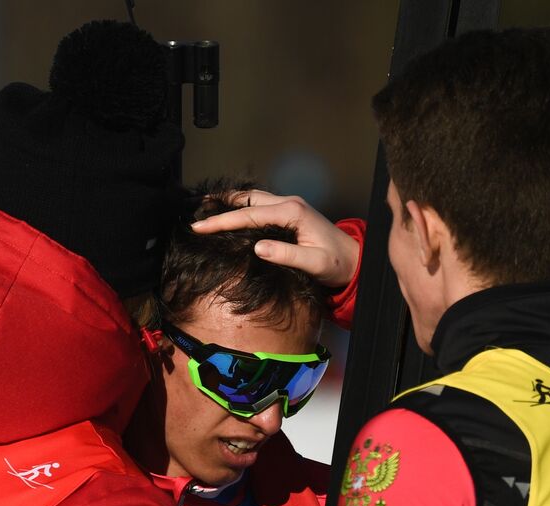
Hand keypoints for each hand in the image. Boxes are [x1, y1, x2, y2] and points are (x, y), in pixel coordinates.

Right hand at [191, 189, 358, 288]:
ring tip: (205, 207)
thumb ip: (288, 255)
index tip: (200, 227)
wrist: (355, 259)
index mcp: (292, 213)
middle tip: (194, 214)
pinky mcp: (290, 212)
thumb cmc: (337, 264)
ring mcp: (289, 206)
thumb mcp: (315, 264)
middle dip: (219, 206)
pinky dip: (241, 206)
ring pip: (252, 198)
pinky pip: (259, 205)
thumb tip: (258, 247)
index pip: (249, 215)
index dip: (222, 222)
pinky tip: (230, 212)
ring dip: (229, 202)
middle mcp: (289, 203)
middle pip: (246, 199)